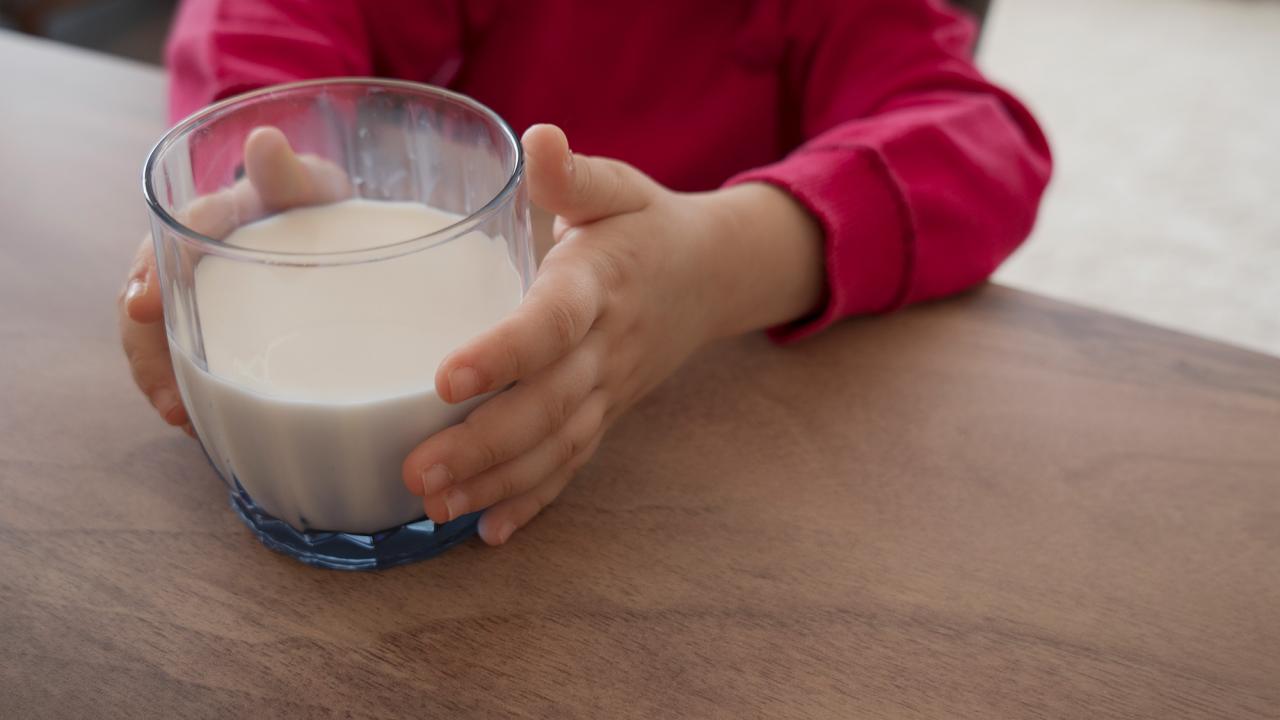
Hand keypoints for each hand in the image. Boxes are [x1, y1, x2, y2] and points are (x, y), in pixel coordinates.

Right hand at [118, 128, 349, 430]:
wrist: (324, 226)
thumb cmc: (315, 204)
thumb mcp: (315, 186)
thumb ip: (293, 174)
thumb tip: (266, 144)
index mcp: (219, 213)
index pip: (179, 233)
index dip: (156, 268)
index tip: (141, 306)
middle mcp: (192, 251)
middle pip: (149, 292)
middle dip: (146, 344)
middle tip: (163, 393)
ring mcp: (195, 291)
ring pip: (155, 331)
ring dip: (160, 375)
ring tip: (178, 416)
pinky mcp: (205, 324)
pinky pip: (180, 354)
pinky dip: (181, 386)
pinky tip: (193, 419)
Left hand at [402, 124, 824, 544]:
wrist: (710, 278)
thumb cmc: (644, 227)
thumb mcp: (616, 188)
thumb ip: (574, 174)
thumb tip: (538, 139)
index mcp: (599, 286)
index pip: (552, 325)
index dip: (504, 353)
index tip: (445, 378)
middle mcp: (606, 350)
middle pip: (548, 406)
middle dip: (483, 445)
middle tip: (417, 472)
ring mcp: (609, 391)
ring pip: (556, 447)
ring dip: (497, 483)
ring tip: (433, 509)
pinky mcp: (606, 415)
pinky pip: (572, 465)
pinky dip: (532, 501)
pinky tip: (489, 534)